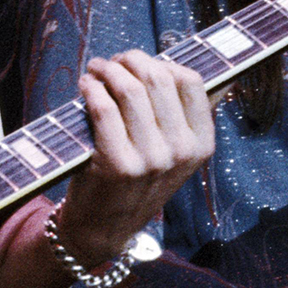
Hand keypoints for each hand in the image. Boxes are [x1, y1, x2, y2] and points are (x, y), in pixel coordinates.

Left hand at [53, 51, 215, 266]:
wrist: (106, 228)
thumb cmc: (137, 181)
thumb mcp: (175, 155)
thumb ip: (185, 117)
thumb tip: (198, 70)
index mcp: (201, 144)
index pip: (191, 82)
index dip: (163, 62)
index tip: (142, 63)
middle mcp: (180, 151)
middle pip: (158, 78)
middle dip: (131, 60)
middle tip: (113, 61)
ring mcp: (151, 159)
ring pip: (130, 89)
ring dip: (108, 69)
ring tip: (97, 68)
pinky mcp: (118, 164)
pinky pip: (104, 108)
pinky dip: (92, 88)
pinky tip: (86, 85)